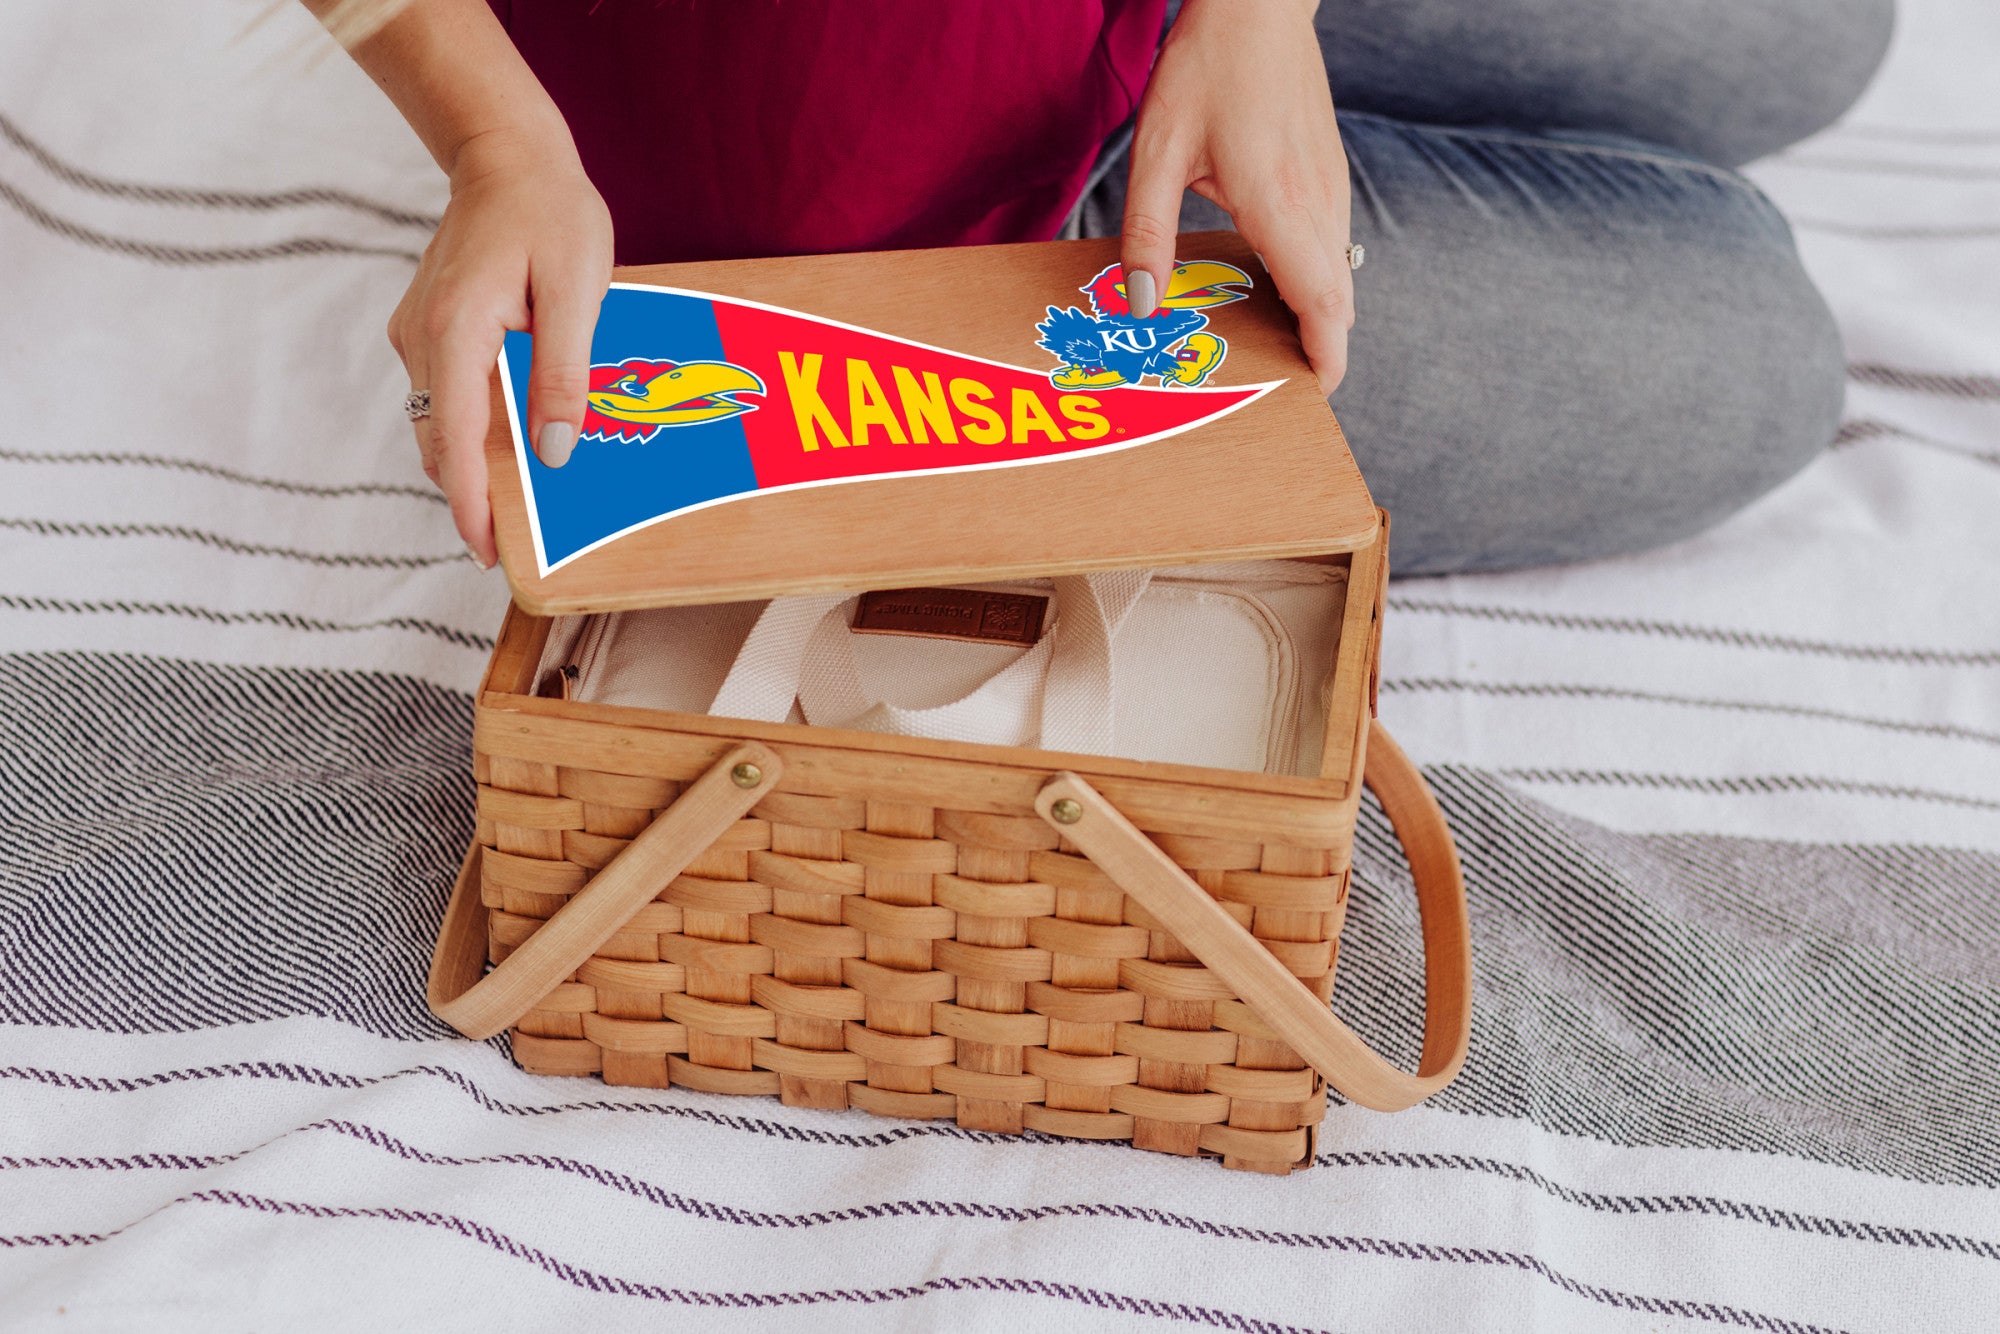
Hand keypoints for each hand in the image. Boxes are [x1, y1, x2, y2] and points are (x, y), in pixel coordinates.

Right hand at [387, 129, 611, 565]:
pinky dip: (475, 428)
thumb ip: (563, 372)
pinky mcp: (428, 331)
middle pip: (440, 442)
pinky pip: (448, 396)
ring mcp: (417, 335)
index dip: (471, 504)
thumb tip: (554, 451)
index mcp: (454, 329)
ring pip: (440, 424)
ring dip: (475, 465)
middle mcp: (421, 338)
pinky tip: (518, 441)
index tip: (486, 552)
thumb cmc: (550, 213)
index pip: (454, 439)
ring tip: (527, 503)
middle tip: (523, 544)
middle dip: (474, 497)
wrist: (507, 154)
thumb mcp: (576, 292)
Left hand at [1120, 0, 1351, 394]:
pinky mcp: (1329, 172)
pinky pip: (1331, 244)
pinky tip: (1267, 283)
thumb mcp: (1157, 152)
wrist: (1259, 4)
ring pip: (1338, 273)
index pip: (1322, 303)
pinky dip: (1313, 279)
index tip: (1312, 393)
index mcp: (1280, 205)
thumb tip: (1141, 305)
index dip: (1326, 358)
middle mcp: (1318, 202)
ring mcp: (1331, 186)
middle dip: (1317, 349)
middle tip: (1274, 382)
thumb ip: (1147, 234)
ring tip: (1266, 342)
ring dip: (1314, 314)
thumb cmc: (1207, 68)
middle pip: (1337, 300)